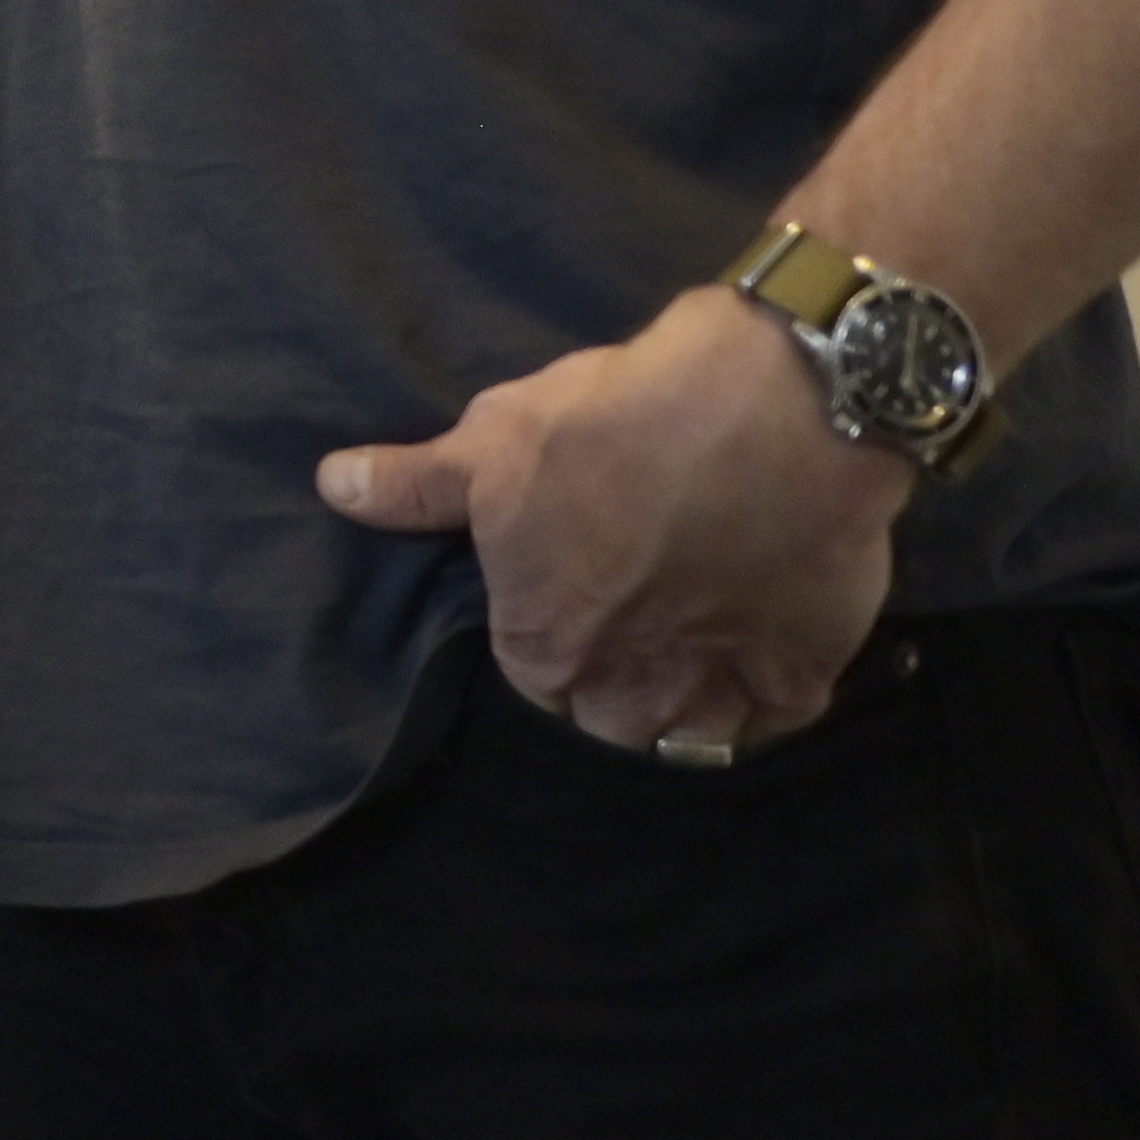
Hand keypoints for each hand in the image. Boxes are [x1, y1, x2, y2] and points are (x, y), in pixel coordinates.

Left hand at [315, 286, 910, 754]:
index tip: (578, 584)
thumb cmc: (615, 424)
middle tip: (642, 605)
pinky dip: (770, 685)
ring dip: (692, 696)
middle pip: (613, 717)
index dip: (554, 629)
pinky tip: (766, 636)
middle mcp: (629, 696)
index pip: (535, 676)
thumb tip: (334, 486)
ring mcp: (724, 696)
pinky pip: (778, 711)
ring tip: (701, 629)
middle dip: (619, 679)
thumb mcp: (495, 441)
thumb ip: (417, 485)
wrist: (772, 406)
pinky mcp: (805, 677)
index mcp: (546, 650)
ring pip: (696, 733)